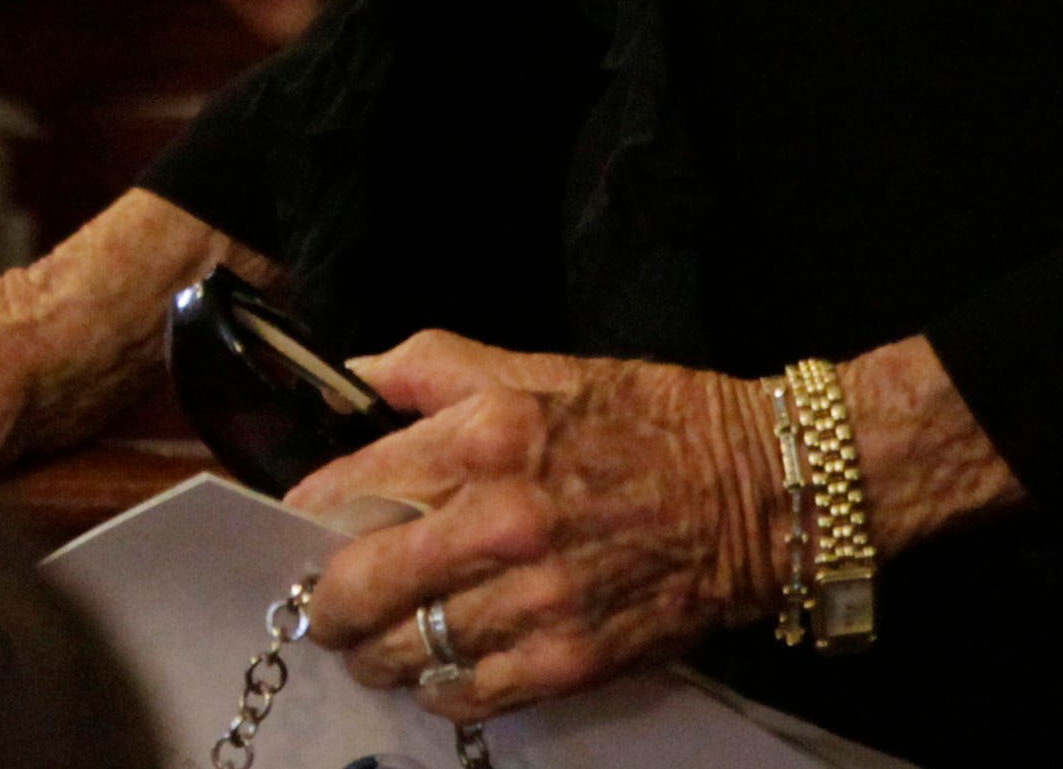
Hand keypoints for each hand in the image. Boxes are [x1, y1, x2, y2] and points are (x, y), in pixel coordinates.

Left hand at [285, 331, 782, 723]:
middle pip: (360, 587)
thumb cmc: (652, 417)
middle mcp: (499, 520)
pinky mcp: (568, 661)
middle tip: (326, 604)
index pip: (352, 489)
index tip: (304, 531)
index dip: (312, 518)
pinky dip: (439, 688)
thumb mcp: (544, 367)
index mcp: (487, 435)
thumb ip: (441, 368)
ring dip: (377, 653)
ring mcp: (533, 599)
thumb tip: (360, 371)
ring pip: (404, 652)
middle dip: (327, 603)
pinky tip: (441, 667)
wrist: (758, 489)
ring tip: (377, 642)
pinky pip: (467, 694)